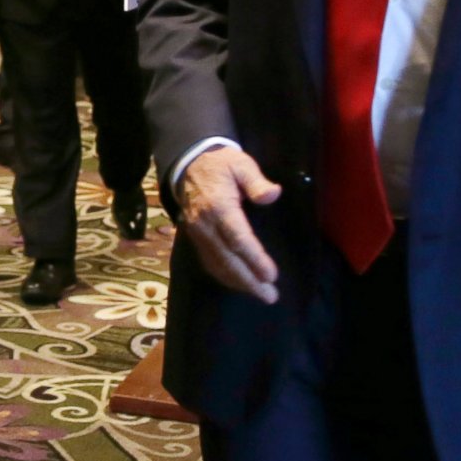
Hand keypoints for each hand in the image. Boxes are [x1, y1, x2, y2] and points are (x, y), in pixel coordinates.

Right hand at [176, 146, 283, 302]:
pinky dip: (224, 277)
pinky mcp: (195, 238)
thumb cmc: (221, 164)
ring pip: (217, 264)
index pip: (238, 239)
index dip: (255, 259)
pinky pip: (209, 262)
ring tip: (261, 295)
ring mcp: (197, 234)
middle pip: (227, 259)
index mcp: (219, 206)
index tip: (271, 275)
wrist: (188, 165)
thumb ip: (256, 181)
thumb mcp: (241, 164)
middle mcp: (205, 225)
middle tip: (270, 296)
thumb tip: (273, 195)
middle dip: (249, 280)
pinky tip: (239, 284)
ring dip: (239, 282)